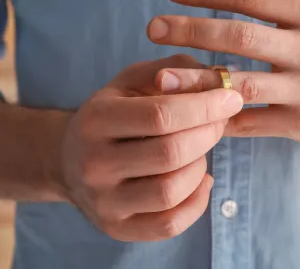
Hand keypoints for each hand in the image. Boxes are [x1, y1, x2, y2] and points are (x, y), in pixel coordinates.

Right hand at [58, 55, 242, 240]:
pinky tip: (200, 179)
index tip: (231, 98)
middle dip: (208, 134)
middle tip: (220, 122)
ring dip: (200, 167)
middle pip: (170, 154)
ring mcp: (103, 202)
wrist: (68, 160)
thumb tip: (220, 79)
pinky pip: (170, 224)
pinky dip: (197, 201)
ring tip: (199, 150)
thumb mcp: (134, 81)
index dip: (204, 107)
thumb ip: (175, 70)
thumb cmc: (114, 113)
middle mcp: (93, 164)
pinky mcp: (116, 229)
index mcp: (96, 120)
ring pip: (171, 191)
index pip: (160, 115)